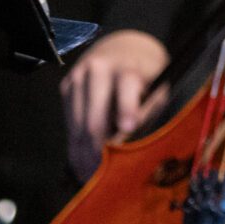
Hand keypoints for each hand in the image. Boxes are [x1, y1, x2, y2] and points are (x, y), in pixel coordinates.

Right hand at [61, 28, 170, 177]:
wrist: (124, 47)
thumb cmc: (147, 74)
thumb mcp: (157, 88)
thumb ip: (145, 112)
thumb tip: (123, 142)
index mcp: (127, 65)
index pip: (127, 86)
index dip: (127, 108)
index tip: (128, 128)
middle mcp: (98, 68)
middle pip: (94, 116)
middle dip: (98, 149)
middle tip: (102, 175)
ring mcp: (78, 77)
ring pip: (78, 124)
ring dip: (83, 153)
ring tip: (89, 175)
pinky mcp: (66, 86)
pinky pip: (70, 122)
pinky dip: (75, 143)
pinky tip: (81, 161)